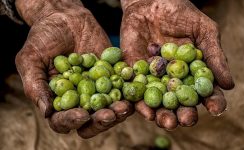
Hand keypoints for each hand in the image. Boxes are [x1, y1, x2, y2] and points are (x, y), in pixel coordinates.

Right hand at [15, 0, 132, 137]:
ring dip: (118, 111)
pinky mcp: (113, 77)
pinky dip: (129, 92)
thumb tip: (47, 113)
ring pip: (110, 108)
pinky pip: (123, 88)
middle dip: (101, 121)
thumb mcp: (31, 59)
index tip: (82, 115)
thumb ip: (35, 85)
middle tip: (110, 114)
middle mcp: (79, 99)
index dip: (71, 121)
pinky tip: (133, 90)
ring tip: (125, 107)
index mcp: (58, 100)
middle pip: (90, 120)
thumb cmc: (43, 38)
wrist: (66, 18)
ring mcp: (98, 89)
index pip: (63, 120)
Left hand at [120, 0, 233, 129]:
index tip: (216, 108)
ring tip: (167, 122)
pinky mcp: (134, 74)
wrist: (150, 1)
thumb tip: (228, 84)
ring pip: (158, 103)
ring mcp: (153, 78)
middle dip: (184, 114)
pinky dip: (139, 103)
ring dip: (163, 115)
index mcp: (192, 72)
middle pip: (180, 103)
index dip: (211, 101)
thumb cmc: (181, 13)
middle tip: (186, 120)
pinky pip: (136, 92)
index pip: (204, 91)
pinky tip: (145, 112)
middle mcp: (173, 79)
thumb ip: (214, 56)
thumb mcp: (203, 30)